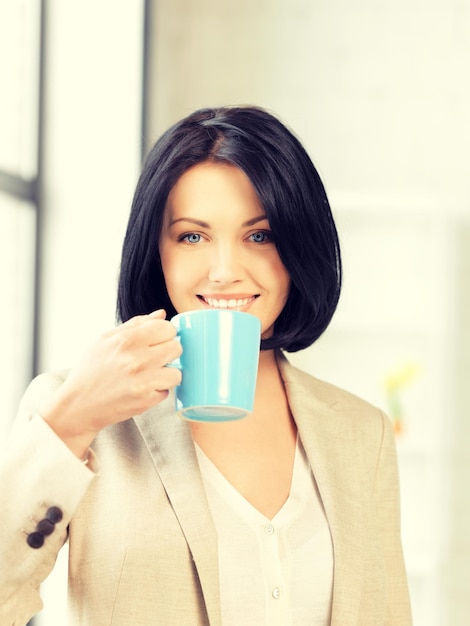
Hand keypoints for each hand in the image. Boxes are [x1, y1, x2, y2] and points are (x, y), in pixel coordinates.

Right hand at [40, 310, 181, 457]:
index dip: (165, 333)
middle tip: (154, 358)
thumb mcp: (105, 339)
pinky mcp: (146, 401)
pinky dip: (158, 390)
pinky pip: (166, 391)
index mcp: (127, 340)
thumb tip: (161, 314)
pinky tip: (142, 388)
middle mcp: (137, 359)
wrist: (78, 405)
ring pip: (177, 372)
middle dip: (168, 352)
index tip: (158, 340)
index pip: (167, 328)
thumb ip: (136, 324)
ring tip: (151, 375)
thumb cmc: (91, 370)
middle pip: (177, 348)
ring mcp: (143, 381)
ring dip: (167, 374)